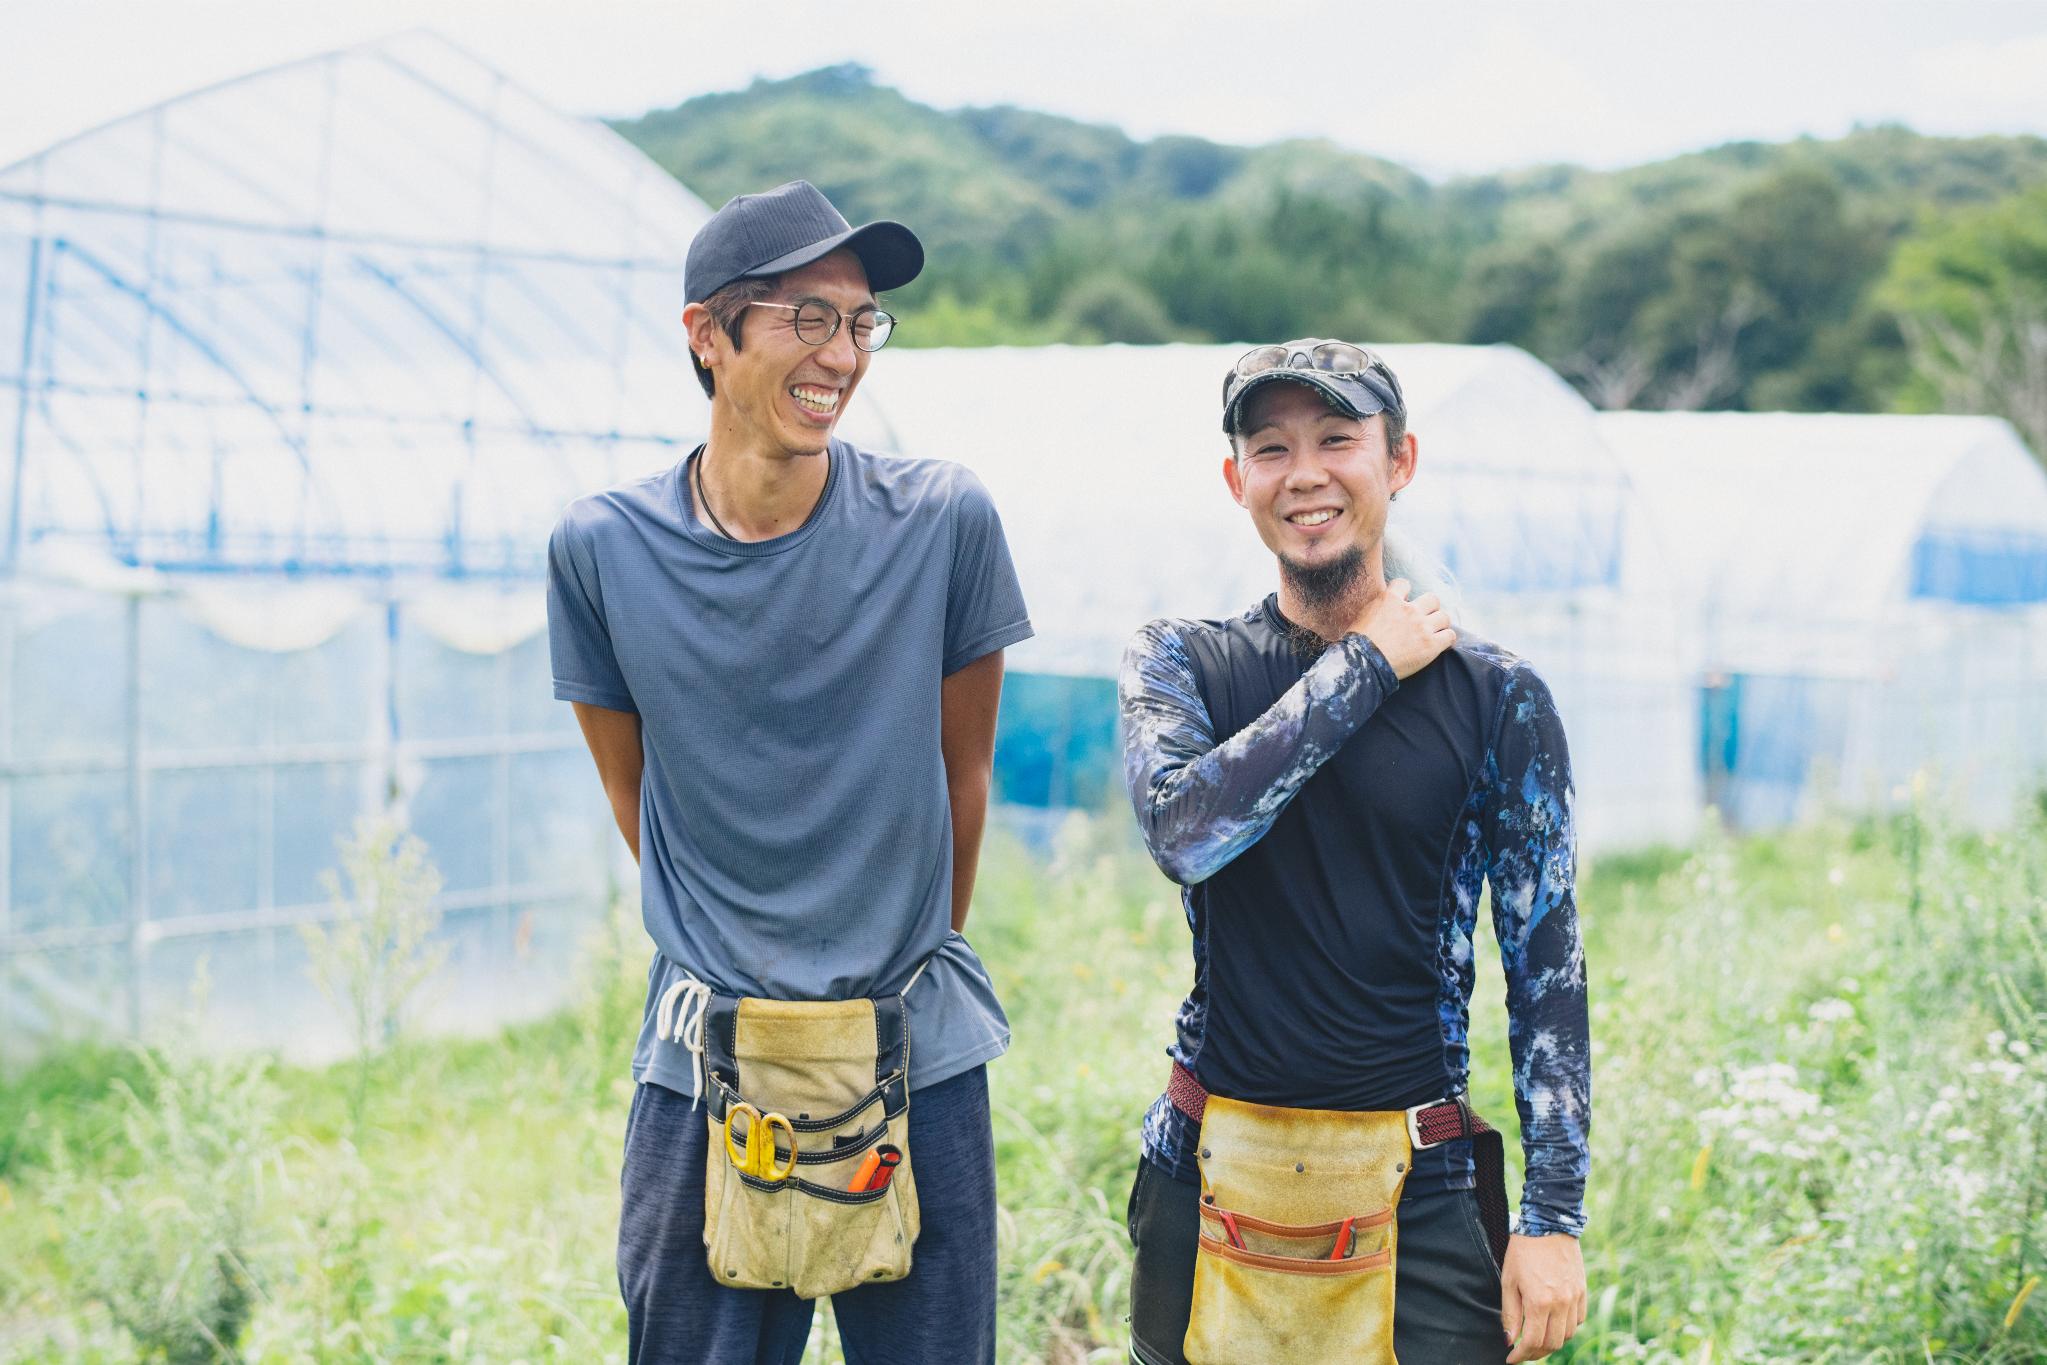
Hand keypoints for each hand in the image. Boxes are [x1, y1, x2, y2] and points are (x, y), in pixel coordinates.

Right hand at [1352, 578, 1455, 679]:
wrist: (1363, 664)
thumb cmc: (1356, 644)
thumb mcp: (1363, 615)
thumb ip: (1378, 607)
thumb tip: (1383, 606)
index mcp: (1389, 599)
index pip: (1404, 584)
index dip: (1405, 592)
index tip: (1404, 601)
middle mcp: (1409, 610)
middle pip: (1432, 599)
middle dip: (1429, 607)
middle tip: (1424, 618)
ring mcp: (1422, 627)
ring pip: (1444, 617)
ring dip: (1440, 623)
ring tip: (1435, 631)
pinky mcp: (1431, 645)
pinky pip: (1450, 636)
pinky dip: (1447, 639)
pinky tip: (1441, 644)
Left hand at [1500, 1232, 1586, 1361]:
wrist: (1548, 1224)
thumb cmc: (1523, 1251)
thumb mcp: (1508, 1281)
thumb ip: (1510, 1313)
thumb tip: (1510, 1340)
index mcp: (1540, 1302)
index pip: (1533, 1342)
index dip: (1521, 1355)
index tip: (1511, 1359)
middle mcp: (1561, 1304)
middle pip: (1552, 1344)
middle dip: (1536, 1353)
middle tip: (1523, 1351)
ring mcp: (1574, 1298)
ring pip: (1567, 1335)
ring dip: (1552, 1342)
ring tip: (1537, 1339)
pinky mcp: (1582, 1291)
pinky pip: (1578, 1320)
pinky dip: (1566, 1328)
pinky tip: (1553, 1324)